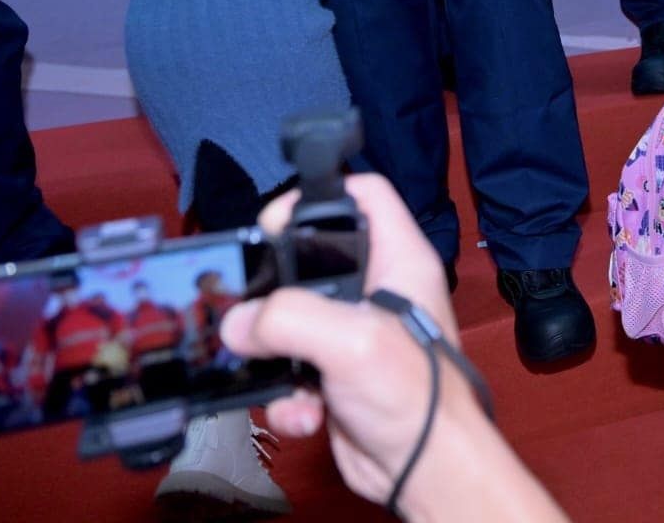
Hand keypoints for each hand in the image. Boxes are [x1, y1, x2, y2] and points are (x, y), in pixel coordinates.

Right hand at [221, 176, 568, 522]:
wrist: (424, 468)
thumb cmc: (420, 399)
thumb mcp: (355, 342)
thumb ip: (291, 319)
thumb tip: (239, 321)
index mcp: (399, 262)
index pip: (365, 196)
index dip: (319, 196)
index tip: (277, 219)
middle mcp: (378, 290)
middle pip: (311, 258)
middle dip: (275, 285)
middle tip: (252, 304)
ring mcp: (354, 332)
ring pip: (290, 319)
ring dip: (273, 352)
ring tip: (284, 373)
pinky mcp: (334, 374)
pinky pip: (289, 371)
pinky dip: (287, 397)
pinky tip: (305, 414)